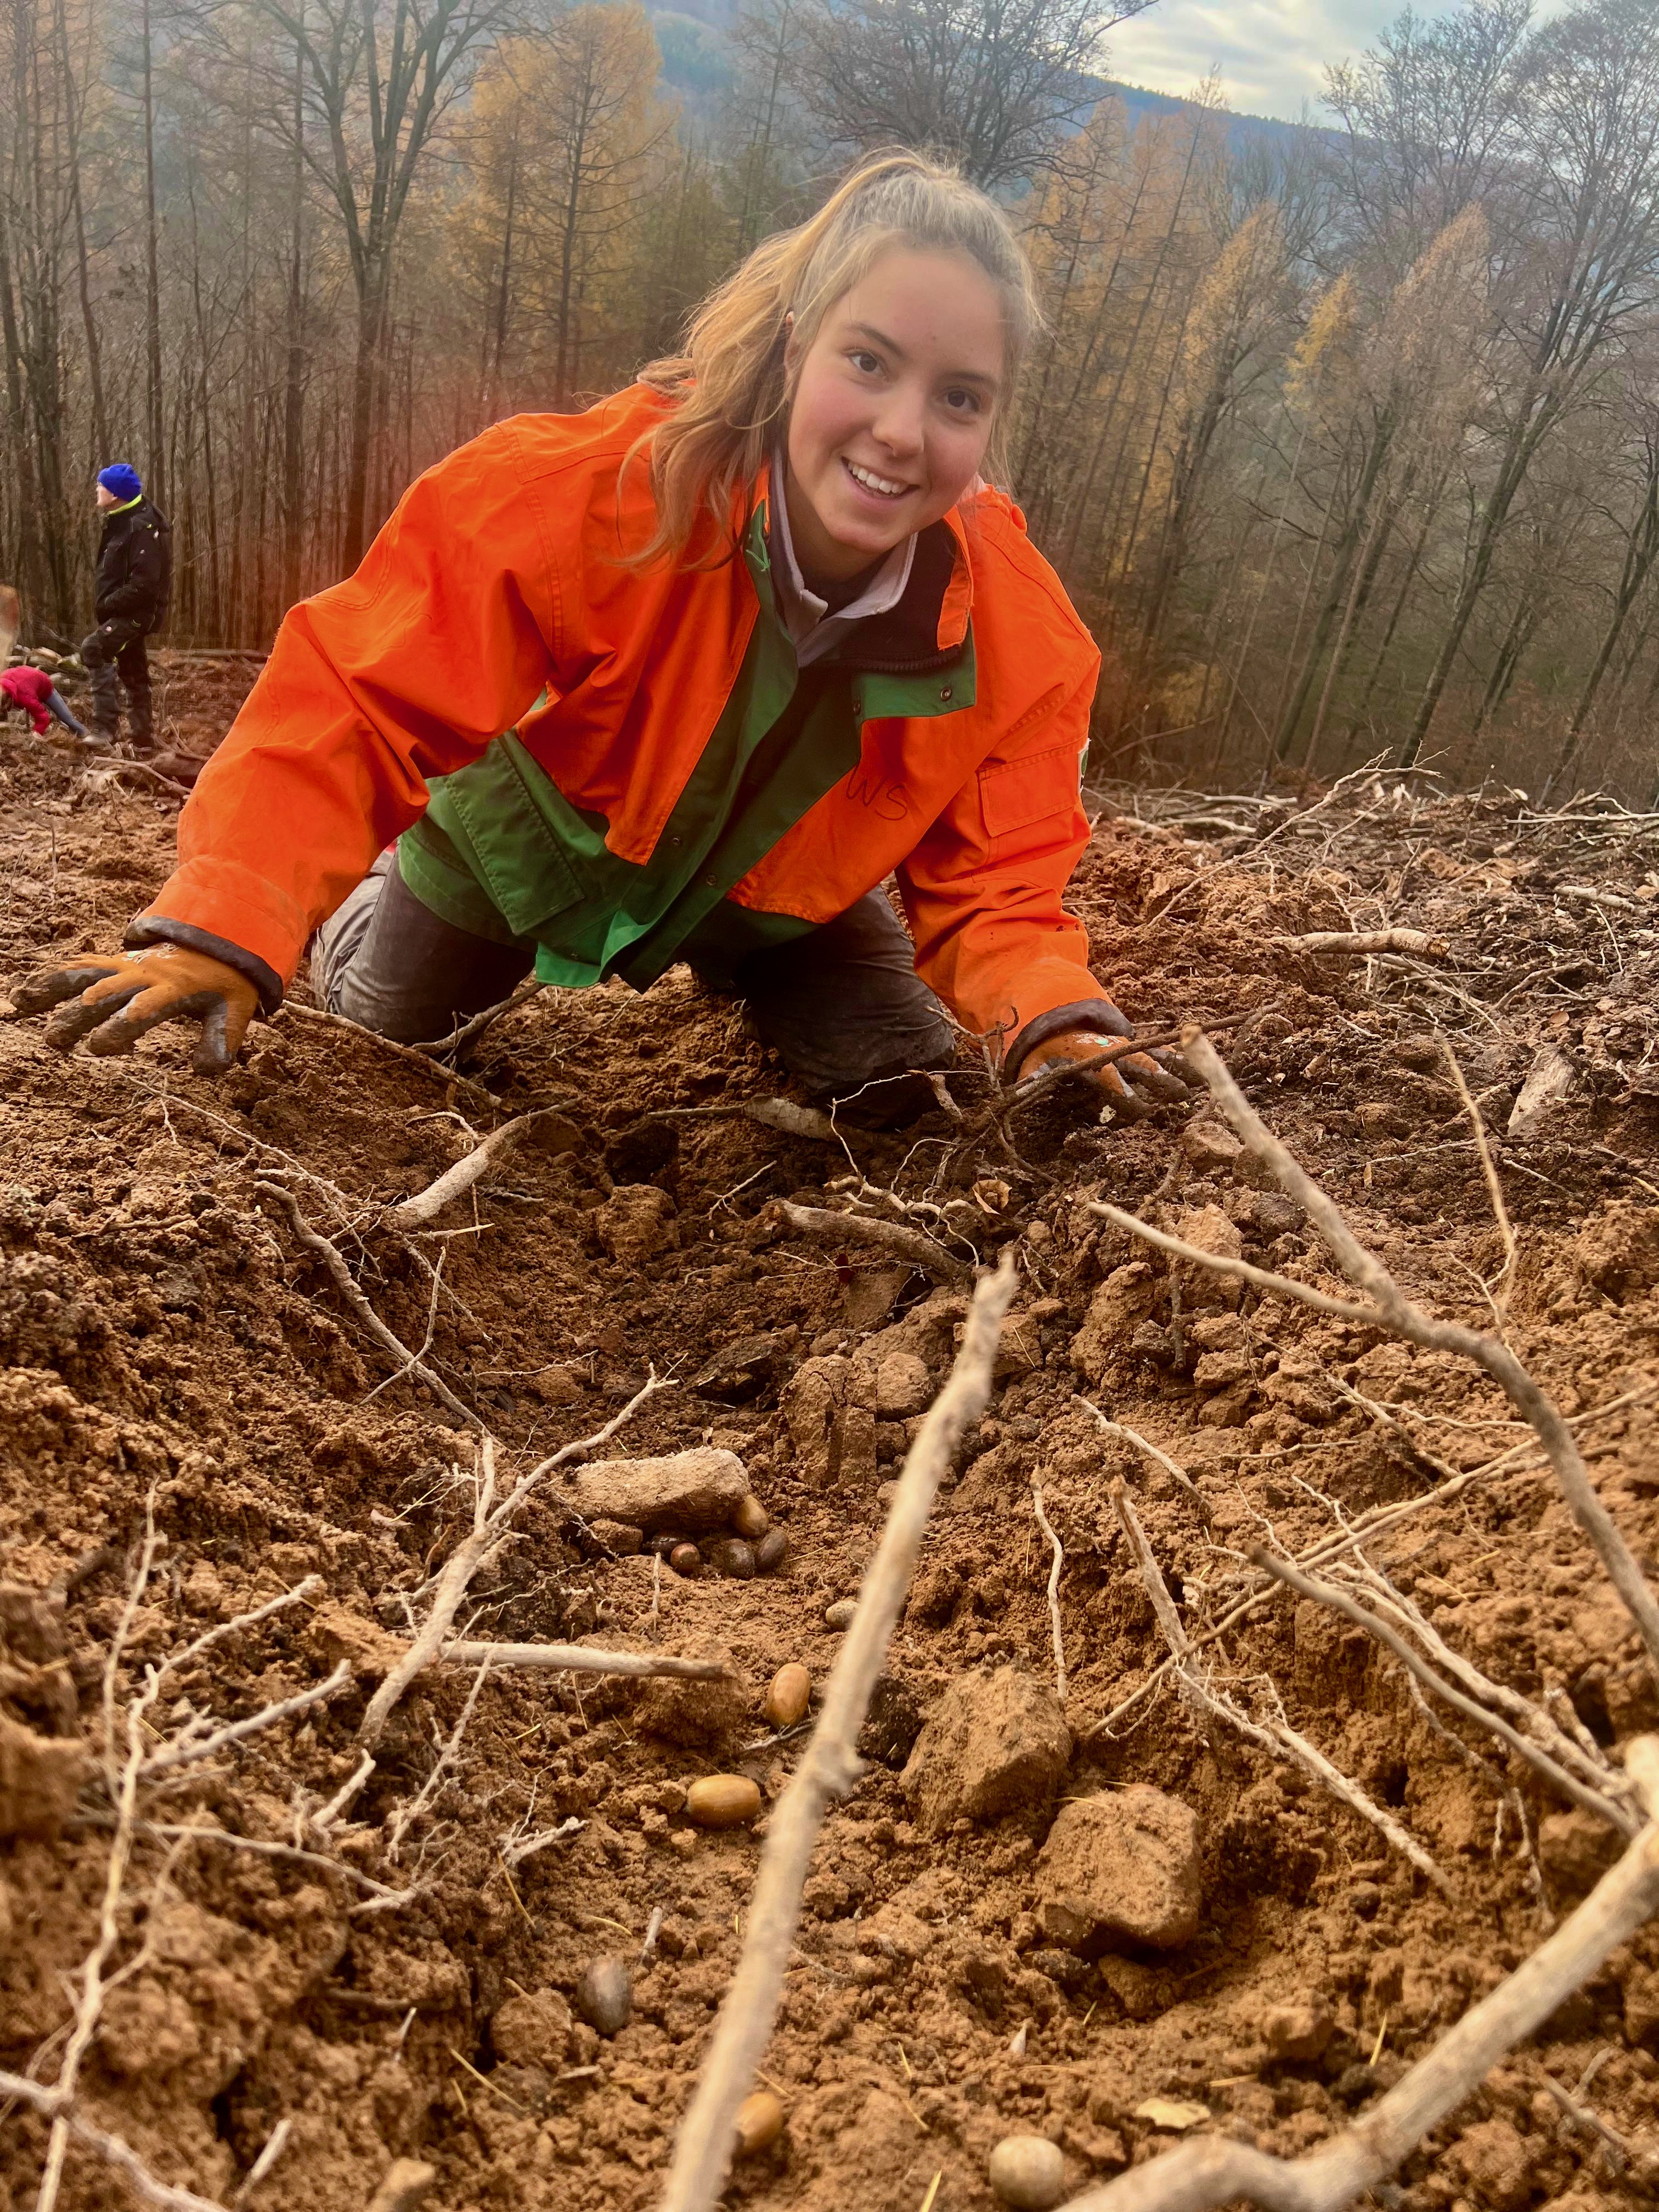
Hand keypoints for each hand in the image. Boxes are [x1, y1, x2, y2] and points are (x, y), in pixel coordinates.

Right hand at [13, 944, 259, 1074]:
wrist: (220, 942)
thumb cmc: (226, 983)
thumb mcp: (235, 1011)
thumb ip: (223, 1039)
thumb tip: (206, 1071)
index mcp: (172, 989)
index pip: (142, 1009)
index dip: (120, 1026)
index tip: (98, 1047)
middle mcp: (143, 975)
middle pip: (104, 994)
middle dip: (78, 1016)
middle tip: (54, 1041)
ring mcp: (126, 966)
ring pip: (83, 974)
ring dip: (52, 989)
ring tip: (20, 1005)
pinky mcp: (115, 963)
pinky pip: (80, 966)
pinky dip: (51, 976)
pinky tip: (24, 993)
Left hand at [1021, 1022, 1189, 1115]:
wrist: (1054, 1013)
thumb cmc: (1044, 1049)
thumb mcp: (1031, 1063)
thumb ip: (1029, 1082)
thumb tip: (1015, 1097)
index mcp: (1089, 1058)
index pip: (1109, 1078)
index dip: (1123, 1092)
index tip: (1140, 1108)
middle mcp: (1111, 1051)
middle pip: (1139, 1066)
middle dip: (1159, 1080)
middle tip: (1181, 1094)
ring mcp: (1125, 1046)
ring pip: (1155, 1056)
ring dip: (1176, 1068)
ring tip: (1199, 1081)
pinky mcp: (1133, 1044)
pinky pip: (1159, 1050)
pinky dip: (1178, 1057)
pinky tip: (1197, 1068)